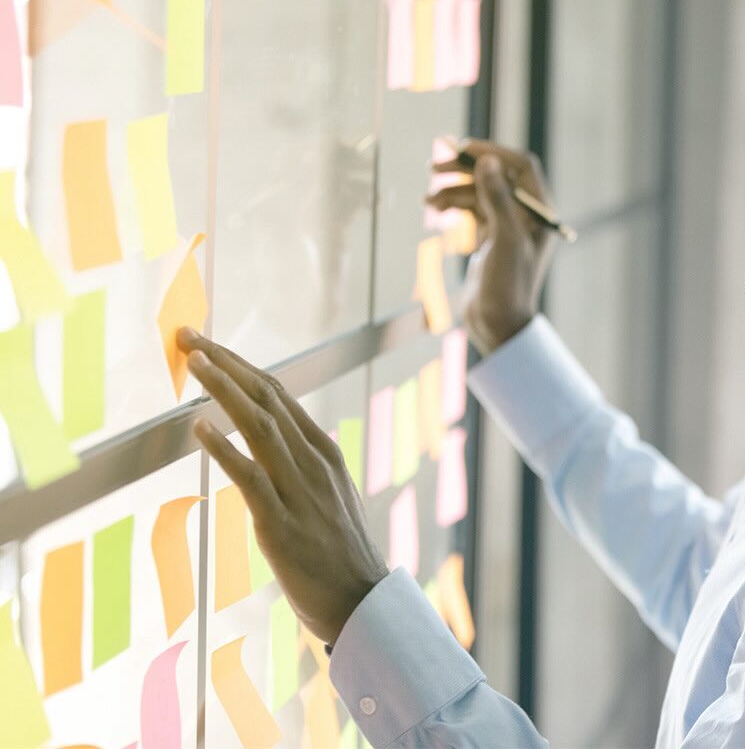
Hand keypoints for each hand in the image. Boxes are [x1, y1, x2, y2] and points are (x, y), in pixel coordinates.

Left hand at [176, 326, 388, 645]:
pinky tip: (199, 427)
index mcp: (324, 452)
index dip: (240, 364)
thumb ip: (305, 467)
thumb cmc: (342, 555)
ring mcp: (300, 490)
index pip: (278, 393)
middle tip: (188, 336)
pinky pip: (250, 476)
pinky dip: (224, 447)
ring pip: (259, 425)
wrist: (363, 602)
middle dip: (225, 362)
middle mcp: (314, 461)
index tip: (209, 345)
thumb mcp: (330, 496)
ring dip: (224, 389)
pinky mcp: (281, 523)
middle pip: (266, 397)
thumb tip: (278, 444)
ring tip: (194, 363)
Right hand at [424, 138, 558, 355]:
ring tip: (428, 200)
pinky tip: (434, 208)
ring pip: (478, 193)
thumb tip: (487, 161)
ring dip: (452, 190)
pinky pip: (471, 210)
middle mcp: (526, 215)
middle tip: (434, 168)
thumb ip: (497, 198)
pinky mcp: (490, 239)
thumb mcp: (505, 239)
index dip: (491, 152)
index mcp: (539, 212)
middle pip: (495, 176)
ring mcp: (507, 226)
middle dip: (464, 170)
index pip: (519, 167)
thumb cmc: (509, 285)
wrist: (498, 325)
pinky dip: (453, 205)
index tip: (462, 149)